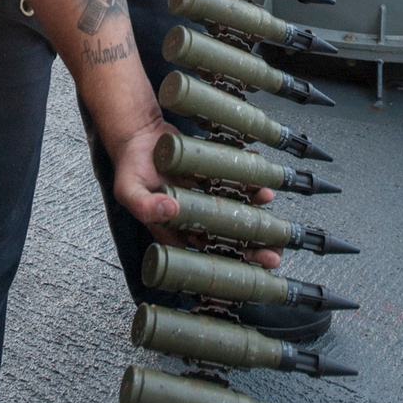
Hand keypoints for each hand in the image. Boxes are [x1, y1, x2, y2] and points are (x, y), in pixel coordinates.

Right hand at [110, 117, 281, 266]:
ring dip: (256, 212)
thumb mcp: (128, 189)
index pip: (206, 256)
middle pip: (227, 239)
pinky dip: (250, 185)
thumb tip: (170, 211)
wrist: (139, 134)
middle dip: (253, 247)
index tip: (252, 268)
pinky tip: (261, 184)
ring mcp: (205, 198)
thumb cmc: (130, 167)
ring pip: (236, 212)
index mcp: (174, 231)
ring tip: (267, 202)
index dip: (230, 264)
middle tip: (274, 253)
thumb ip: (144, 205)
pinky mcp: (212, 178)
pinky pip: (235, 185)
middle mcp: (193, 218)